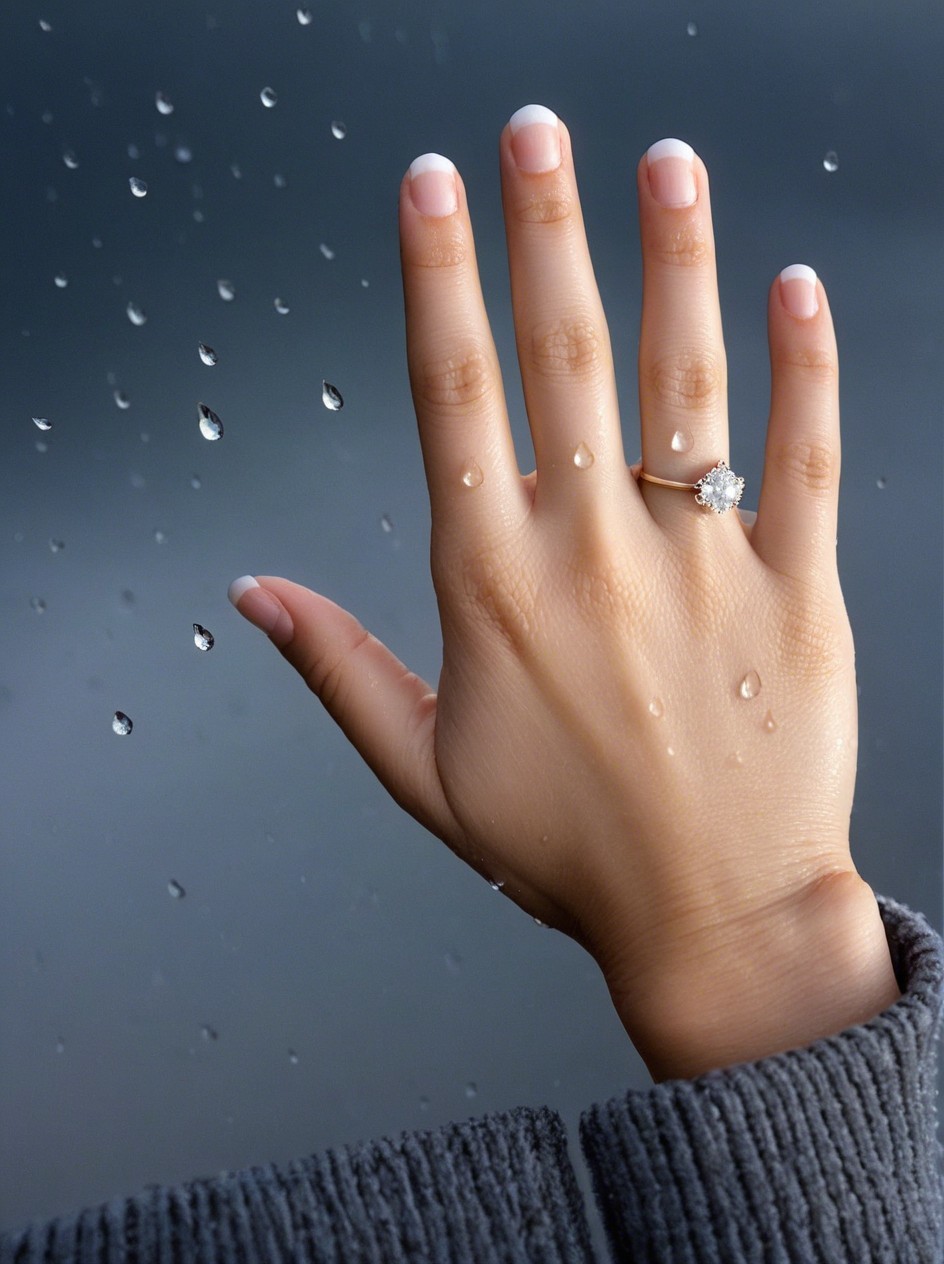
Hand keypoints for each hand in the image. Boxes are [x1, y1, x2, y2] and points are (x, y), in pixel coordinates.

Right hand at [230, 109, 899, 1079]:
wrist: (715, 918)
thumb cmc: (569, 852)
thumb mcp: (424, 774)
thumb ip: (338, 670)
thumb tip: (255, 593)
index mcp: (495, 589)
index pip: (457, 397)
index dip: (440, 280)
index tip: (431, 191)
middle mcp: (595, 558)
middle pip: (565, 357)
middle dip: (544, 228)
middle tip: (534, 132)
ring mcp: (702, 569)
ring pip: (685, 386)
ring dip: (673, 261)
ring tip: (666, 165)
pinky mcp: (799, 594)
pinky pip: (804, 459)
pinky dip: (805, 367)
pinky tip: (795, 289)